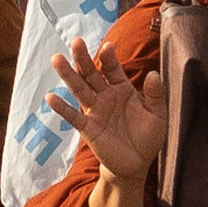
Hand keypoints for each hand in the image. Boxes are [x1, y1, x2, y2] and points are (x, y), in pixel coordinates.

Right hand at [44, 45, 169, 189]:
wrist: (137, 164)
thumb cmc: (148, 137)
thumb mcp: (157, 115)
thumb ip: (155, 94)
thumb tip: (153, 73)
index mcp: (122, 88)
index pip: (113, 68)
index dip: (109, 58)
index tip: (107, 47)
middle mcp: (106, 96)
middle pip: (92, 73)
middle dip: (84, 58)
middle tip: (76, 42)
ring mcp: (95, 111)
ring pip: (79, 89)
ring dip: (68, 75)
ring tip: (56, 59)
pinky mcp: (88, 128)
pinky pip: (73, 117)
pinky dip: (62, 108)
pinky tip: (50, 97)